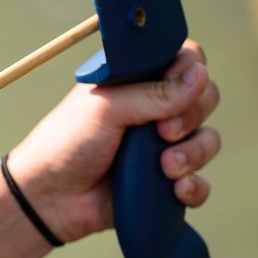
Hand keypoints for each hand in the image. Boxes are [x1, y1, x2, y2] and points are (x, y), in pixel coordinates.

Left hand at [6, 39, 219, 241]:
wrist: (49, 198)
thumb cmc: (68, 142)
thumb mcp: (107, 108)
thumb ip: (153, 93)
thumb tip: (201, 75)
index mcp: (138, 82)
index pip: (186, 59)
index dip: (191, 69)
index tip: (176, 83)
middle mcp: (155, 110)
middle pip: (206, 97)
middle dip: (193, 114)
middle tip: (163, 132)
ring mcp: (162, 147)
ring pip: (208, 140)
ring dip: (195, 153)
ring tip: (165, 168)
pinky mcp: (164, 183)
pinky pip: (200, 183)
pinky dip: (194, 187)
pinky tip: (176, 190)